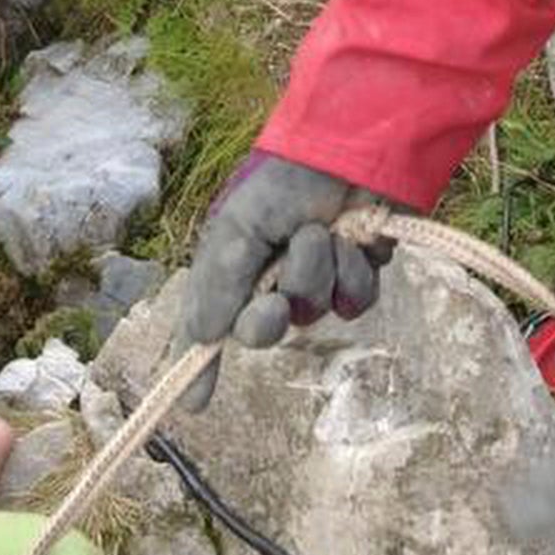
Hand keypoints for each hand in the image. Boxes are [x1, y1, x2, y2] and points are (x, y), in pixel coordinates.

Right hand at [176, 150, 393, 355]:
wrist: (349, 149)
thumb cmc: (283, 182)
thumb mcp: (237, 229)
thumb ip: (219, 286)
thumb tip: (204, 341)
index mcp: (235, 269)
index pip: (211, 325)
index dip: (200, 366)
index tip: (194, 404)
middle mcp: (272, 281)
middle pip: (262, 331)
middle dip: (268, 315)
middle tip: (275, 297)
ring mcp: (319, 280)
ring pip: (315, 312)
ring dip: (318, 271)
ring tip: (322, 232)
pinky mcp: (360, 274)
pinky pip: (356, 301)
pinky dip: (355, 270)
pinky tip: (356, 239)